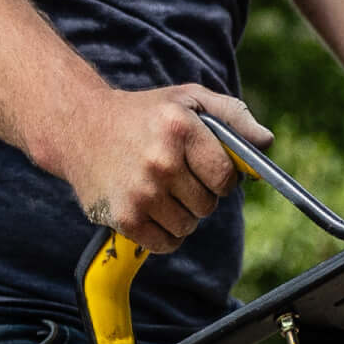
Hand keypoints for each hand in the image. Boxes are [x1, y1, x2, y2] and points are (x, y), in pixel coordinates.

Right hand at [64, 84, 272, 253]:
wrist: (78, 125)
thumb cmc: (144, 115)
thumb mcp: (189, 100)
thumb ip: (234, 117)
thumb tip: (266, 144)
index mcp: (179, 129)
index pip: (226, 178)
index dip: (220, 177)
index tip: (205, 167)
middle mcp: (159, 161)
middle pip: (208, 205)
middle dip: (199, 194)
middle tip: (173, 173)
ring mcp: (140, 192)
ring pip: (189, 226)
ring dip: (180, 213)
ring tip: (157, 187)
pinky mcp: (124, 218)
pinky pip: (167, 244)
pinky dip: (164, 233)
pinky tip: (148, 206)